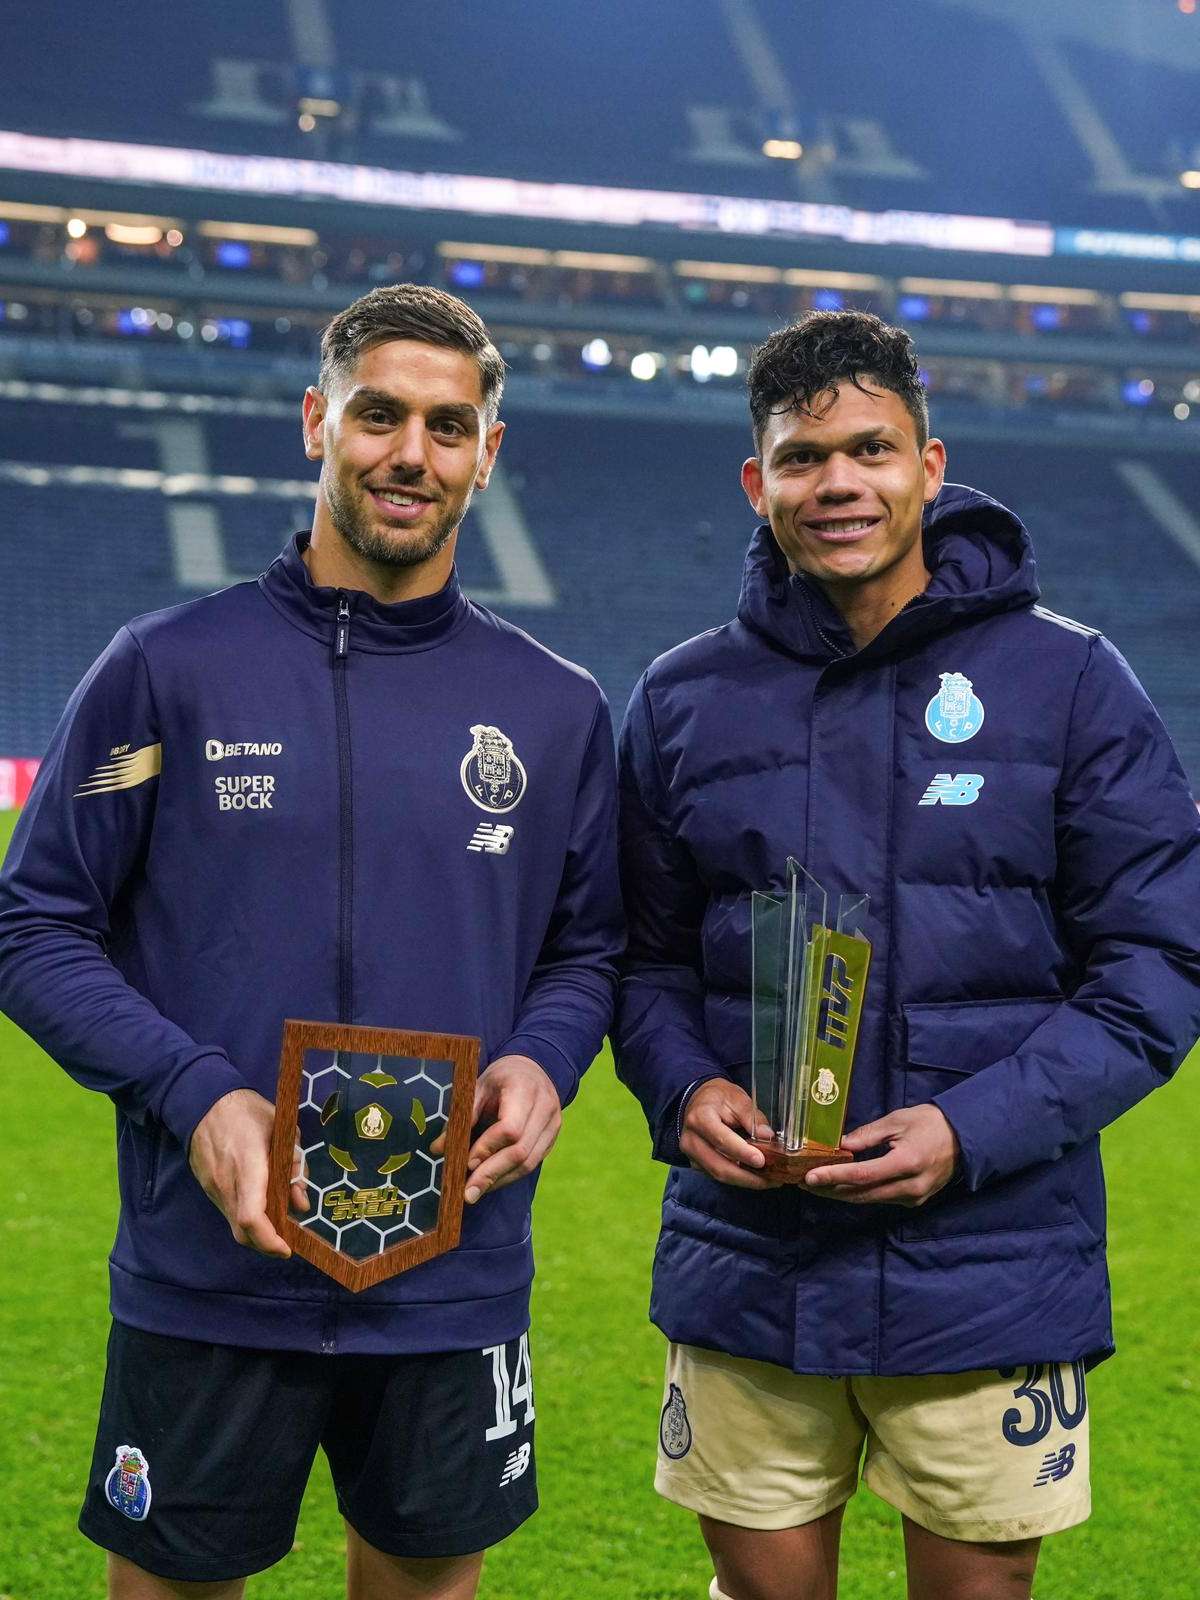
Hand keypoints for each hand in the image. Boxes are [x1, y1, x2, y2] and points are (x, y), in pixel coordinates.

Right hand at [188, 1088, 299, 1256]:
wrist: (203, 1101)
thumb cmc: (247, 1112)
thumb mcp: (281, 1130)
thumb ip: (294, 1167)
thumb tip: (301, 1203)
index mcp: (248, 1168)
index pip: (252, 1218)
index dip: (270, 1241)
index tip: (287, 1248)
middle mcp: (226, 1185)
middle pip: (243, 1233)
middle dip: (266, 1245)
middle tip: (286, 1243)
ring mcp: (213, 1188)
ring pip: (234, 1225)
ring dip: (256, 1232)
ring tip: (277, 1220)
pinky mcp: (207, 1186)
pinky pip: (228, 1211)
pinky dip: (245, 1216)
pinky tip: (259, 1202)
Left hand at [431, 1054, 561, 1204]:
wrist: (531, 1070)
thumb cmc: (500, 1079)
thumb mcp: (477, 1088)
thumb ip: (461, 1117)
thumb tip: (438, 1149)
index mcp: (525, 1089)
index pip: (510, 1128)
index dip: (488, 1148)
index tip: (467, 1163)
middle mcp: (546, 1108)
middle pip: (521, 1151)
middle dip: (491, 1174)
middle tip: (467, 1193)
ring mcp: (553, 1125)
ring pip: (528, 1162)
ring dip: (499, 1180)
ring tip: (474, 1192)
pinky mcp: (552, 1139)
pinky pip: (532, 1164)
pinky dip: (509, 1176)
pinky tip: (490, 1183)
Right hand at [678, 1078, 769, 1189]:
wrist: (699, 1099)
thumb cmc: (719, 1098)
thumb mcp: (737, 1098)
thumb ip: (752, 1117)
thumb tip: (767, 1136)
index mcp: (700, 1118)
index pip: (722, 1140)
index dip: (742, 1153)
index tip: (761, 1160)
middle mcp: (691, 1139)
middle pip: (719, 1166)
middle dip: (747, 1177)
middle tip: (770, 1179)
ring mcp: (691, 1154)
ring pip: (718, 1175)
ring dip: (744, 1181)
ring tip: (767, 1180)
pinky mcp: (696, 1163)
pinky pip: (717, 1175)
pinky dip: (737, 1178)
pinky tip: (753, 1176)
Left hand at [805, 1104, 959, 1205]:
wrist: (966, 1138)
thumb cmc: (930, 1123)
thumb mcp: (897, 1121)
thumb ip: (867, 1135)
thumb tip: (839, 1145)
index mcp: (906, 1162)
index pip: (862, 1175)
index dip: (834, 1177)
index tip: (810, 1178)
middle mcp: (910, 1186)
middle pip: (862, 1194)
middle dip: (831, 1190)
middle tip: (805, 1184)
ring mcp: (913, 1197)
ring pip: (870, 1200)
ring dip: (843, 1194)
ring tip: (818, 1185)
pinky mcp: (914, 1201)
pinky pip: (881, 1198)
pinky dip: (860, 1193)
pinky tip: (843, 1186)